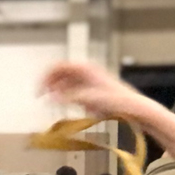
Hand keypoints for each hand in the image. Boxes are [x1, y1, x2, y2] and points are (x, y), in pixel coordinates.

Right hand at [41, 62, 156, 123]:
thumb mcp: (90, 99)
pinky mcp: (91, 89)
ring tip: (50, 102)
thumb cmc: (116, 101)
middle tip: (41, 97)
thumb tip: (50, 98)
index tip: (39, 92)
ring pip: (65, 80)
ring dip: (56, 89)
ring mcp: (89, 79)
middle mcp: (86, 71)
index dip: (45, 77)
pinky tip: (63, 104)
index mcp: (85, 68)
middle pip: (60, 72)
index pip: (58, 66)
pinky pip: (72, 88)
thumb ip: (69, 98)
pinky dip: (64, 95)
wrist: (135, 108)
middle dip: (49, 83)